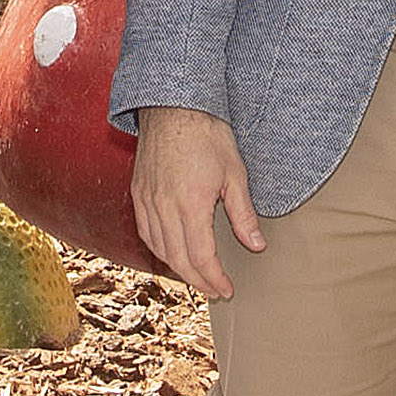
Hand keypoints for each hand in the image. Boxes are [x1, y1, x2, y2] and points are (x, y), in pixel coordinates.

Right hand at [129, 106, 267, 299]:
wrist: (173, 104)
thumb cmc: (207, 134)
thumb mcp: (235, 173)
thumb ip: (243, 214)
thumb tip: (256, 245)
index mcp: (190, 203)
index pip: (201, 256)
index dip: (214, 278)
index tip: (227, 289)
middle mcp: (163, 206)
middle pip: (178, 259)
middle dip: (198, 280)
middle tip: (215, 291)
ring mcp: (147, 200)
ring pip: (159, 248)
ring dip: (178, 268)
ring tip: (197, 277)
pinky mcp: (138, 192)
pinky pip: (146, 231)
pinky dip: (160, 248)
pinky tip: (173, 253)